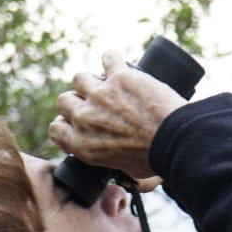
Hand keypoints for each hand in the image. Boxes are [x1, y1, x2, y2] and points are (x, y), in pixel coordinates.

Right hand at [48, 51, 186, 180]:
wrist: (175, 141)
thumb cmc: (156, 160)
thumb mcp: (128, 173)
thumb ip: (118, 168)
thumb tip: (121, 172)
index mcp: (82, 145)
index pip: (56, 129)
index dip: (65, 123)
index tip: (76, 120)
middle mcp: (85, 119)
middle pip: (64, 101)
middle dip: (77, 100)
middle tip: (93, 101)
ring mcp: (100, 95)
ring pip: (80, 78)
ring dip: (92, 79)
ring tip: (106, 82)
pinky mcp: (120, 77)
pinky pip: (108, 58)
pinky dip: (112, 58)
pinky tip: (118, 62)